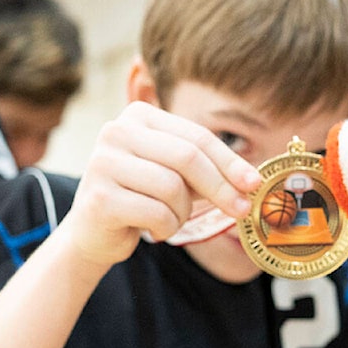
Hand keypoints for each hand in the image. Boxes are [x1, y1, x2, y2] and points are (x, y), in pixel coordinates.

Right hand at [62, 101, 260, 267]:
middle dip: (220, 187)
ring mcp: (103, 162)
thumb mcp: (173, 174)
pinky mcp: (99, 197)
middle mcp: (116, 131)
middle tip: (240, 209)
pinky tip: (152, 228)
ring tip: (170, 219)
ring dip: (183, 213)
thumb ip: (205, 169)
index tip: (254, 183)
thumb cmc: (141, 198)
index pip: (197, 137)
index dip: (230, 162)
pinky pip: (156, 214)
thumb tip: (251, 180)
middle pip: (187, 158)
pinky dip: (165, 228)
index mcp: (138, 116)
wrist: (93, 232)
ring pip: (172, 188)